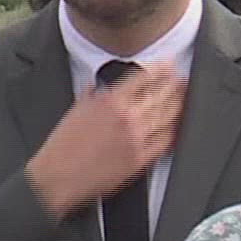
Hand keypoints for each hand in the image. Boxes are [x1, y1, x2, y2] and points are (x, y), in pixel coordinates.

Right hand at [27, 62, 185, 218]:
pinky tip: (175, 126)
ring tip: (183, 99)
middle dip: (174, 84)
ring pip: (168, 116)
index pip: (143, 77)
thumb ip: (89, 95)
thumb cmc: (62, 147)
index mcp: (109, 101)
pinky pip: (165, 141)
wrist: (58, 176)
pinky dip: (173, 131)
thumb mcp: (73, 111)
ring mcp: (136, 138)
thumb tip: (94, 87)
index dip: (160, 68)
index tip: (168, 64)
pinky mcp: (140, 159)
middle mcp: (126, 117)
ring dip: (178, 104)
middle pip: (161, 94)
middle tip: (180, 79)